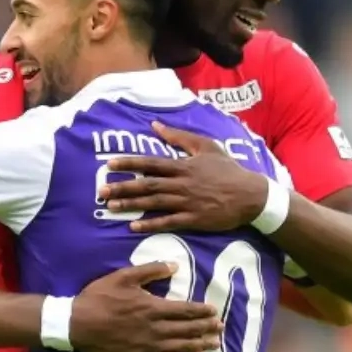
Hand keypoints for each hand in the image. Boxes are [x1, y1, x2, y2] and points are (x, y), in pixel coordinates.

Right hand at [69, 261, 222, 351]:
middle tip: (221, 327)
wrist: (77, 324)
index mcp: (152, 307)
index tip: (214, 311)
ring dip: (200, 344)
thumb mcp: (123, 276)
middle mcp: (155, 328)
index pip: (184, 310)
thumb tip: (174, 266)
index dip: (202, 311)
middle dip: (206, 328)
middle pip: (188, 329)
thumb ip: (150, 271)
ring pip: (182, 346)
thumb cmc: (99, 297)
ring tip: (215, 344)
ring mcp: (149, 345)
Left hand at [99, 121, 266, 232]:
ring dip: (131, 204)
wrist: (251, 195)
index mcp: (183, 165)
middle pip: (147, 184)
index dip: (129, 163)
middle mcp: (182, 183)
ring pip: (154, 203)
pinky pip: (168, 222)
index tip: (109, 165)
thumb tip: (155, 125)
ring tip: (111, 206)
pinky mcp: (193, 219)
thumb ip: (179, 136)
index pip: (150, 163)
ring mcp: (187, 202)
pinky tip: (134, 226)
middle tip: (101, 191)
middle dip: (122, 187)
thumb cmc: (228, 169)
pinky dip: (150, 224)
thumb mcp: (207, 146)